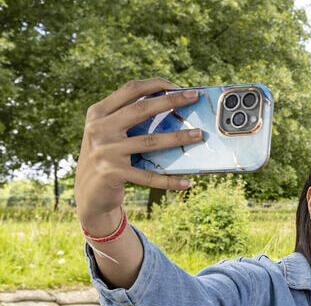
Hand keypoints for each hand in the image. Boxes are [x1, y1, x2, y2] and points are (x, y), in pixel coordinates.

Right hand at [74, 78, 199, 233]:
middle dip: (171, 101)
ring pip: (150, 141)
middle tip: (195, 97)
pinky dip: (169, 180)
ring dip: (178, 138)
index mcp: (98, 113)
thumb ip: (128, 119)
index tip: (180, 87)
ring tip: (199, 135)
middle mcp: (98, 128)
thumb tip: (172, 106)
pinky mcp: (112, 172)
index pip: (130, 90)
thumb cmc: (107, 158)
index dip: (156, 84)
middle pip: (141, 109)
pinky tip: (187, 182)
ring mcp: (104, 150)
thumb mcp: (109, 133)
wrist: (88, 193)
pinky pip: (148, 176)